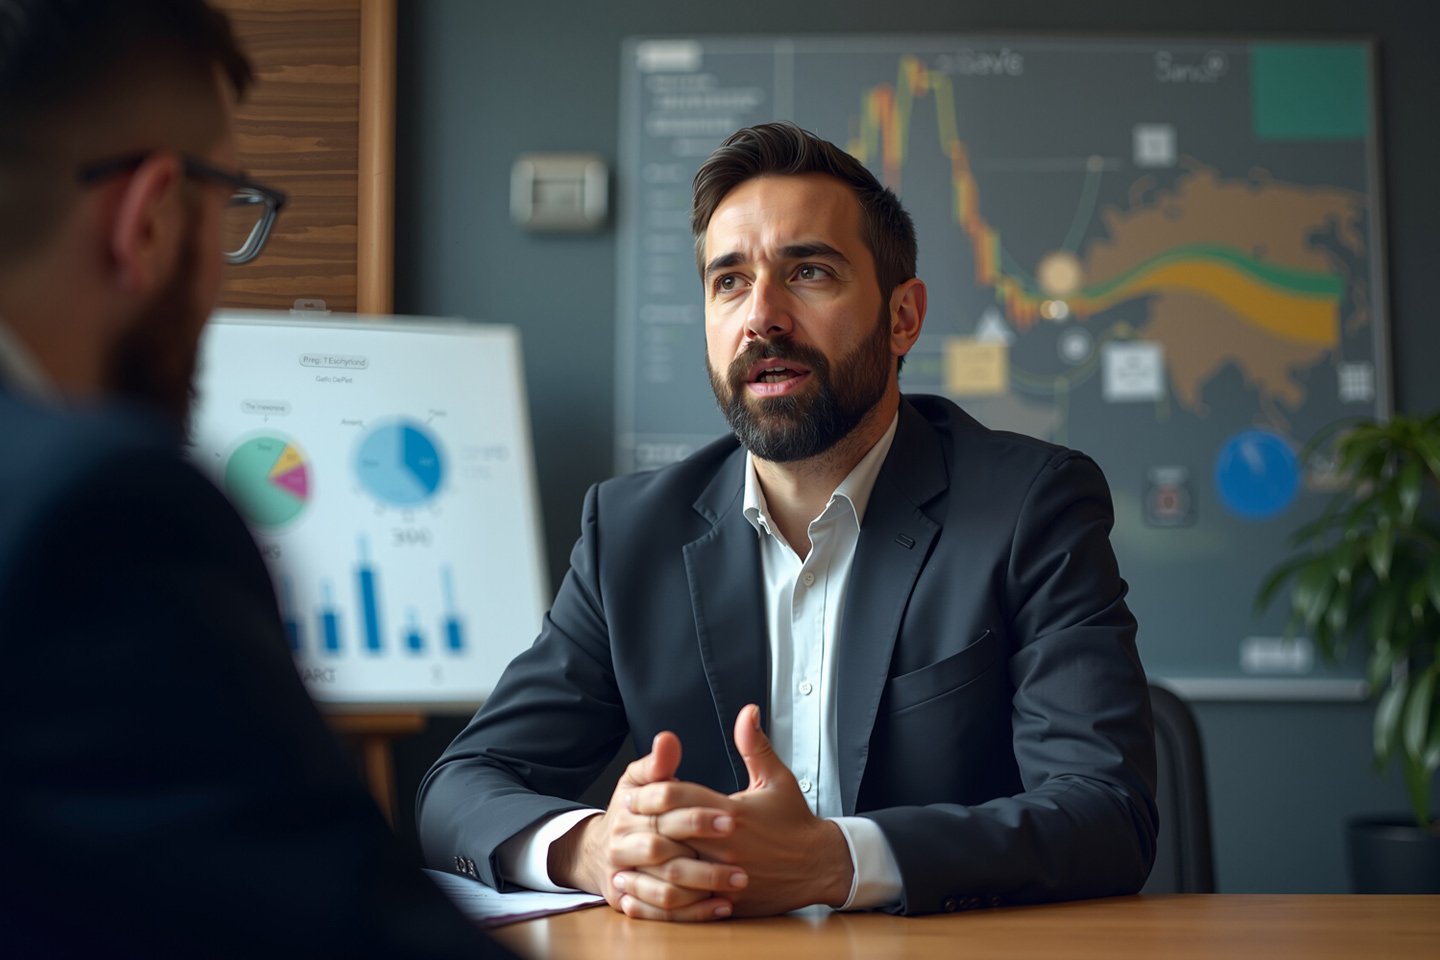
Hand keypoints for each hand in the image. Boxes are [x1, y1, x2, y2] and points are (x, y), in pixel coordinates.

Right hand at [547, 731, 746, 920]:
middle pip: (660, 849)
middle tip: (741, 858)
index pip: (662, 807)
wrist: (599, 850)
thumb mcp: (640, 779)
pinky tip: (722, 905)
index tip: (730, 818)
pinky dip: (692, 912)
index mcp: (629, 804)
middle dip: (701, 851)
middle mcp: (622, 841)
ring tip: (738, 882)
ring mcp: (623, 874)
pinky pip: (660, 911)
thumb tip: (668, 738)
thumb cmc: (633, 810)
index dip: (696, 812)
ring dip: (701, 886)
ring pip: (662, 886)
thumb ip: (658, 762)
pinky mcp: (629, 900)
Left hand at [627, 705, 853, 916]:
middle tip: (621, 820)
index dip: (650, 792)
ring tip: (623, 857)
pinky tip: (644, 891)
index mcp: (732, 812)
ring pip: (672, 871)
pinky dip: (663, 897)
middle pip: (667, 831)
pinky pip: (686, 902)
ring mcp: (725, 876)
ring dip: (646, 865)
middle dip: (642, 825)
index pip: (678, 796)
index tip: (634, 792)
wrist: (819, 865)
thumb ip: (754, 745)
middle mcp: (725, 845)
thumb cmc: (795, 822)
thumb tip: (747, 711)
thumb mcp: (777, 778)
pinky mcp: (727, 900)